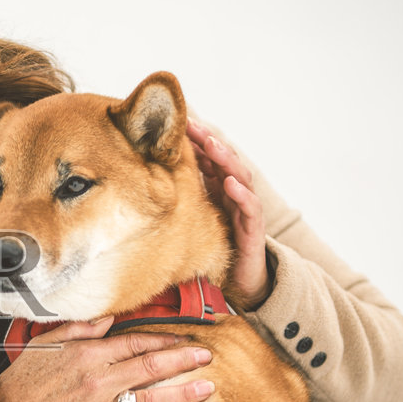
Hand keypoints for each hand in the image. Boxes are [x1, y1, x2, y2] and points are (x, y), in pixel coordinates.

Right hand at [0, 317, 214, 401]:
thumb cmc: (22, 384)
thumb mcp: (44, 346)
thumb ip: (79, 330)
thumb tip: (109, 319)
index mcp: (88, 354)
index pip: (135, 342)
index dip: (164, 340)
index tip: (184, 340)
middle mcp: (100, 379)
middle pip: (151, 366)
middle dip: (184, 360)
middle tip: (208, 358)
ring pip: (152, 400)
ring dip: (183, 395)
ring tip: (207, 390)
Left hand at [187, 118, 270, 310]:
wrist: (240, 278)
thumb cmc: (215, 243)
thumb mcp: (195, 215)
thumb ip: (183, 194)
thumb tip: (149, 179)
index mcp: (218, 187)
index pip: (208, 157)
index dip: (196, 140)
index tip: (179, 123)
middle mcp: (234, 192)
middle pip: (224, 160)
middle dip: (209, 141)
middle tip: (193, 125)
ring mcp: (246, 208)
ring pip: (240, 176)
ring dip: (226, 159)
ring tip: (212, 145)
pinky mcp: (253, 228)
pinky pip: (250, 207)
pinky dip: (241, 194)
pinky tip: (229, 184)